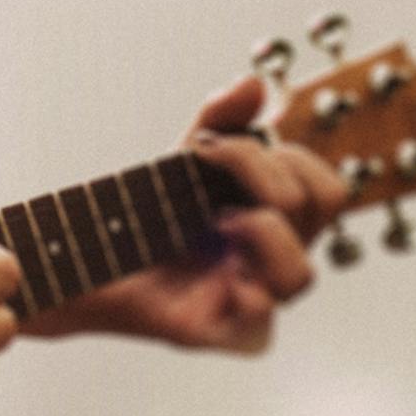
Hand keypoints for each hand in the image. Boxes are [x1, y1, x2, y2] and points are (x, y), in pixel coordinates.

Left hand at [26, 76, 350, 354]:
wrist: (89, 256)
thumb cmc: (149, 212)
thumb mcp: (185, 158)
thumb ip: (220, 119)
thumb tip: (254, 83)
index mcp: (279, 222)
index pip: (327, 189)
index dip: (289, 158)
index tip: (215, 146)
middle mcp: (273, 261)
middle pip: (322, 214)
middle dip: (268, 174)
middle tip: (212, 167)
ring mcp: (251, 298)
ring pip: (302, 276)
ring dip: (264, 233)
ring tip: (219, 222)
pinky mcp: (219, 331)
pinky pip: (260, 325)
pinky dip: (245, 293)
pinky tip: (220, 271)